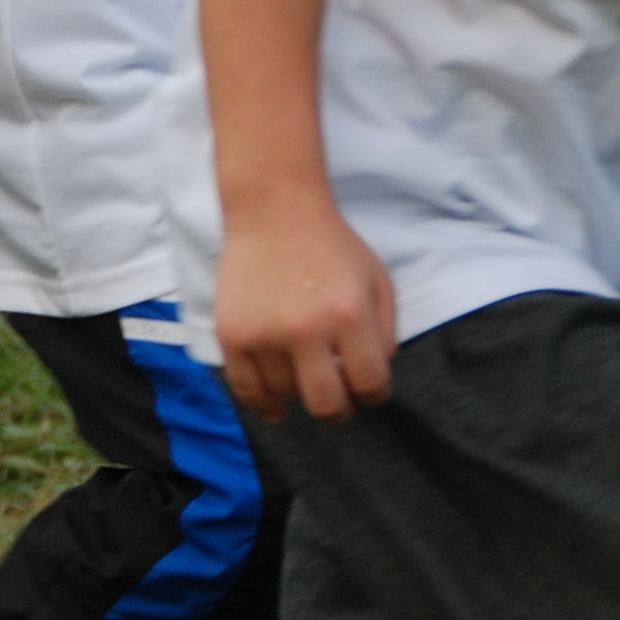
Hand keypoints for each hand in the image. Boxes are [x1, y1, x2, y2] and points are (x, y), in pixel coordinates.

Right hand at [213, 202, 398, 422]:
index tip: (368, 386)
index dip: (376, 394)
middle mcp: (305, 329)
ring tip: (306, 367)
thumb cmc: (332, 246)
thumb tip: (371, 381)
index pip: (371, 385)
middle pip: (328, 407)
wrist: (275, 210)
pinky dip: (264, 404)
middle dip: (342, 409)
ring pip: (288, 397)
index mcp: (349, 315)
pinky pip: (247, 392)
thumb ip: (386, 334)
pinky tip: (277, 405)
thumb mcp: (377, 280)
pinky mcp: (233, 335)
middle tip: (340, 396)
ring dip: (302, 391)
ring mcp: (264, 334)